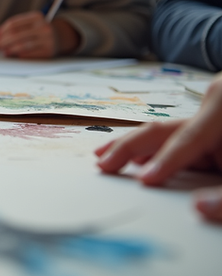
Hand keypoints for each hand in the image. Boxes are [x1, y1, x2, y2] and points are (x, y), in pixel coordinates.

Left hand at [0, 12, 78, 58]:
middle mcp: (43, 26)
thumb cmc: (36, 31)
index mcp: (36, 16)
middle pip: (16, 34)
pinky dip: (18, 54)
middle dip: (2, 41)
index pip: (13, 23)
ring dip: (8, 49)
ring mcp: (47, 39)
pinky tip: (12, 55)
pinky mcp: (49, 51)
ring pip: (22, 44)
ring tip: (2, 51)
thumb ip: (7, 29)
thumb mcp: (25, 25)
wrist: (59, 38)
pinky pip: (29, 53)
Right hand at [95, 81, 221, 221]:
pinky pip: (174, 133)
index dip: (166, 162)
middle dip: (131, 147)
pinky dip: (151, 146)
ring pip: (163, 128)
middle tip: (104, 164)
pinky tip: (133, 156)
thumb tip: (200, 210)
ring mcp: (208, 111)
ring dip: (132, 145)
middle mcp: (211, 105)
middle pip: (163, 128)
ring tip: (103, 156)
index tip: (146, 181)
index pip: (187, 140)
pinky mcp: (209, 122)